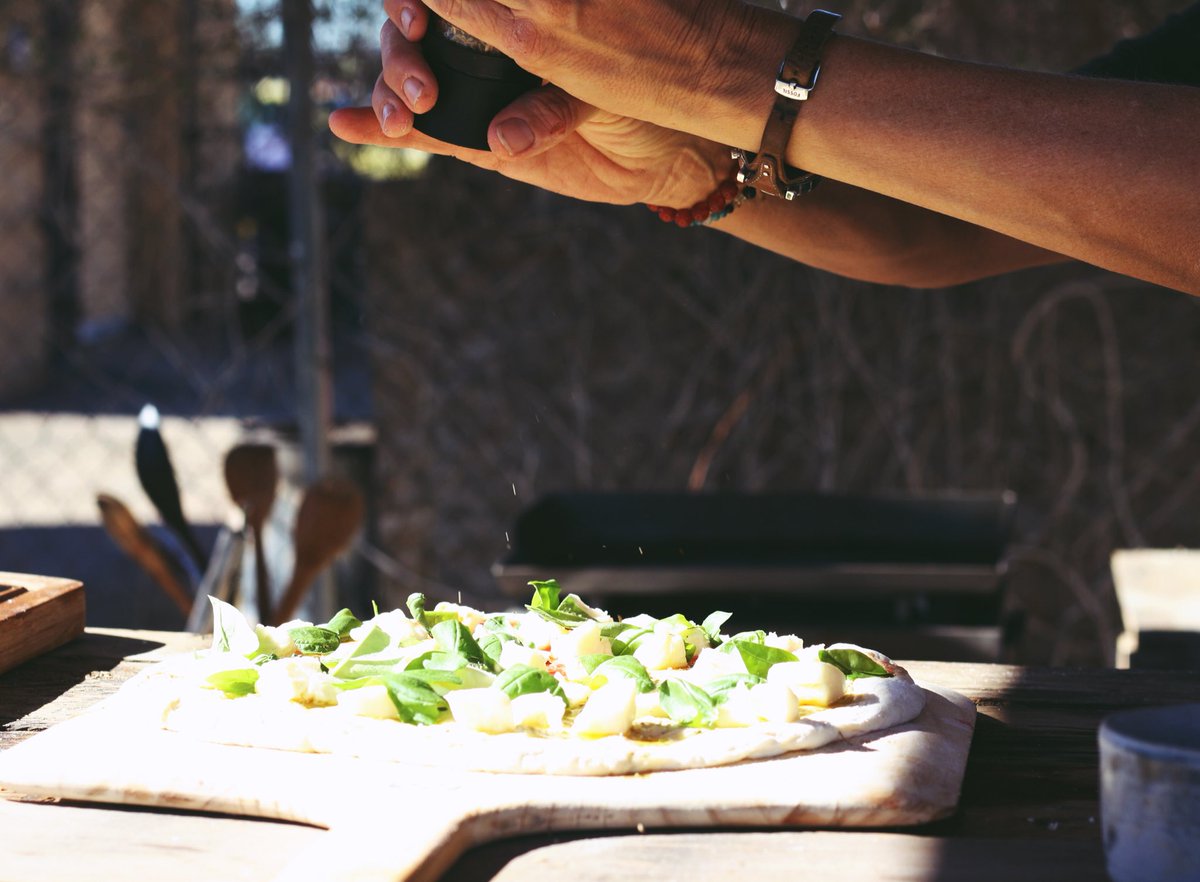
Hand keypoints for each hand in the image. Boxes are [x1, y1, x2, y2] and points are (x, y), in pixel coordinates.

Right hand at [329, 10, 734, 208]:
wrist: (661, 153)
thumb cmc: (641, 99)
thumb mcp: (596, 98)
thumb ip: (548, 111)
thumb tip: (500, 142)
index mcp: (516, 21)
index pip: (454, 1)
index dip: (420, 0)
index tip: (415, 11)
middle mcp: (485, 48)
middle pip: (414, 31)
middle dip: (402, 50)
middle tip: (422, 78)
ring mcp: (474, 92)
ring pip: (409, 77)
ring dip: (390, 88)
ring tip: (401, 118)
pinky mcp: (472, 138)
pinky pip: (422, 129)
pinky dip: (376, 123)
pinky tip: (344, 123)